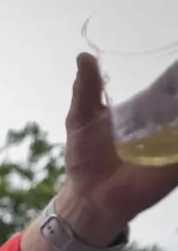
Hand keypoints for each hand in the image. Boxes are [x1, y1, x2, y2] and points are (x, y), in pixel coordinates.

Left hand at [55, 54, 177, 244]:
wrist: (89, 195)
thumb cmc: (85, 156)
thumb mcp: (81, 119)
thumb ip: (87, 89)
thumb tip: (83, 55)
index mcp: (147, 108)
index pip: (171, 85)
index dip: (177, 74)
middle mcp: (167, 123)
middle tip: (177, 80)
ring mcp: (174, 144)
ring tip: (176, 113)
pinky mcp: (177, 165)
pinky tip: (175, 133)